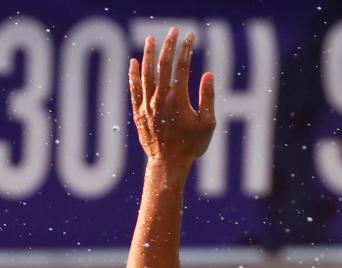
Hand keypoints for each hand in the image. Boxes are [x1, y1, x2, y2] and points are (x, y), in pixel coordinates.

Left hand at [129, 28, 215, 172]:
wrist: (168, 164)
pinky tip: (133, 62)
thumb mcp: (207, 124)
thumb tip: (208, 74)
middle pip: (163, 64)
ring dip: (149, 54)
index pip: (183, 66)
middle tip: (173, 30)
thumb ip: (208, 97)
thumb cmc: (191, 146)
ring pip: (146, 73)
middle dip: (169, 45)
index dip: (187, 49)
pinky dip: (133, 74)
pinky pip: (134, 88)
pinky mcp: (138, 112)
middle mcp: (160, 98)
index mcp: (179, 99)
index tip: (190, 36)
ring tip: (151, 39)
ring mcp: (147, 104)